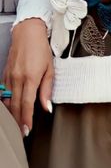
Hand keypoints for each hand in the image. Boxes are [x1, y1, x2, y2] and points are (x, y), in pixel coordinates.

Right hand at [2, 19, 53, 135]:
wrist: (27, 33)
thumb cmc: (40, 49)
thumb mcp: (50, 69)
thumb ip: (47, 90)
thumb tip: (46, 107)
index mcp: (30, 78)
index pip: (27, 104)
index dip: (26, 119)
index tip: (27, 130)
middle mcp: (17, 79)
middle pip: (15, 106)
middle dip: (17, 121)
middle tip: (20, 134)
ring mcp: (9, 76)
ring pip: (7, 101)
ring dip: (10, 114)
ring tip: (14, 126)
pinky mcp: (5, 74)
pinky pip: (3, 92)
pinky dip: (5, 103)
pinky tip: (8, 110)